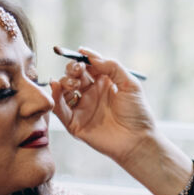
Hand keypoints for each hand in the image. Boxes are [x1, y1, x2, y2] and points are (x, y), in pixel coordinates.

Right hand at [51, 47, 159, 164]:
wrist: (138, 140)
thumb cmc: (138, 113)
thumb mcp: (129, 84)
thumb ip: (112, 66)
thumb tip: (90, 56)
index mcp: (104, 83)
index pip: (87, 67)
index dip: (82, 60)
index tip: (81, 54)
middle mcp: (91, 94)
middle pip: (73, 77)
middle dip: (72, 70)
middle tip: (78, 71)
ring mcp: (82, 108)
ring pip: (64, 91)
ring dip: (65, 82)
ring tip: (74, 84)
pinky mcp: (75, 123)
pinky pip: (60, 110)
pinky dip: (55, 98)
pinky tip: (56, 87)